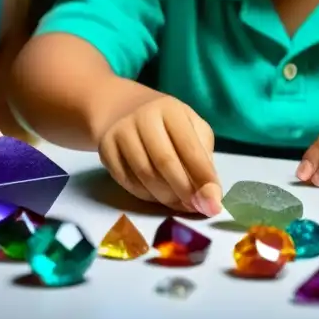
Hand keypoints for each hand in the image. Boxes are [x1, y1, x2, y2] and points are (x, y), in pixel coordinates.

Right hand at [97, 95, 220, 215]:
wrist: (122, 110)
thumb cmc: (166, 123)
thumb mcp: (191, 128)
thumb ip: (203, 157)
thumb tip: (209, 194)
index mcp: (170, 110)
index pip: (189, 148)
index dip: (203, 179)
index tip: (213, 204)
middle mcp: (143, 117)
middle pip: (165, 162)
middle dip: (184, 191)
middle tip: (196, 208)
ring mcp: (121, 133)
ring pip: (144, 175)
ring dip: (166, 197)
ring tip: (180, 203)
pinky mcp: (105, 149)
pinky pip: (127, 182)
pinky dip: (146, 196)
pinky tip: (158, 196)